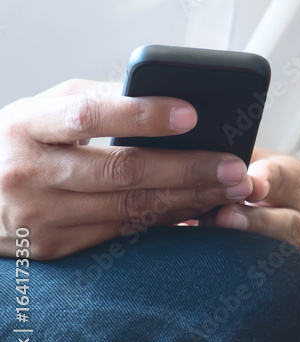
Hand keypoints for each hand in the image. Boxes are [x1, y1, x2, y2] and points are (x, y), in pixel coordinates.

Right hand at [0, 79, 252, 258]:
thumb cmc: (23, 140)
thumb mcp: (46, 107)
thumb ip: (101, 99)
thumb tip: (167, 94)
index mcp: (27, 125)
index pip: (88, 115)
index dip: (142, 115)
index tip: (192, 113)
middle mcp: (28, 172)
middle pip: (121, 172)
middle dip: (187, 168)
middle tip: (233, 165)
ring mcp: (38, 216)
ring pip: (129, 207)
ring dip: (188, 198)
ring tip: (230, 187)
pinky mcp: (53, 247)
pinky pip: (123, 232)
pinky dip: (166, 219)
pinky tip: (199, 208)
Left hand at [209, 148, 299, 273]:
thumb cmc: (289, 187)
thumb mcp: (276, 164)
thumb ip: (243, 159)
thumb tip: (198, 153)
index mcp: (297, 183)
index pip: (283, 178)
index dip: (266, 180)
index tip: (249, 182)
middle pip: (280, 223)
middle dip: (253, 221)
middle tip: (224, 216)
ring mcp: (299, 251)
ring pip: (272, 255)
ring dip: (242, 251)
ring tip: (210, 249)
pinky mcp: (290, 275)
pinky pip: (265, 278)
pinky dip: (238, 271)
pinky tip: (209, 267)